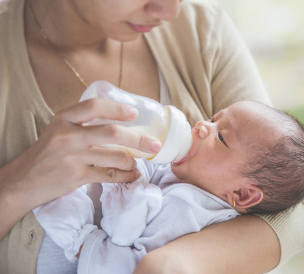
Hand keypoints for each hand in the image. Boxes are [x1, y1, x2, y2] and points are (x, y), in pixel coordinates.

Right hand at [0, 98, 160, 238]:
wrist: (24, 180)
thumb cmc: (48, 152)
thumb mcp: (59, 129)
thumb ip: (84, 123)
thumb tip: (122, 121)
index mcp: (64, 118)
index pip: (95, 106)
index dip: (118, 109)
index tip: (135, 113)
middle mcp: (68, 136)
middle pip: (112, 133)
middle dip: (139, 139)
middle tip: (155, 144)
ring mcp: (73, 157)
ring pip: (115, 157)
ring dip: (134, 160)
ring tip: (140, 161)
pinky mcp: (77, 177)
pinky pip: (110, 175)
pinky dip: (126, 176)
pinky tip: (133, 175)